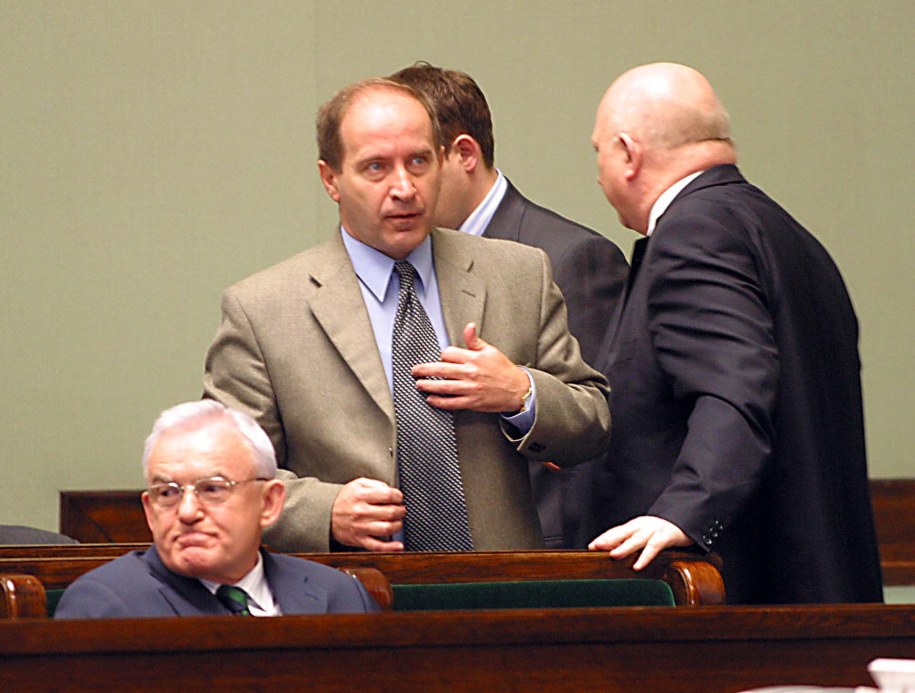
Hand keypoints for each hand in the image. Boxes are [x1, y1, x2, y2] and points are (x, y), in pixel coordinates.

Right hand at [331, 478, 405, 551]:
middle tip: (400, 510)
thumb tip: (390, 490)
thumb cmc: (344, 499)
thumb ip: (375, 484)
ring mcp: (361, 527)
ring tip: (397, 521)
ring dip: (397, 525)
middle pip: (390, 512)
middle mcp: (361, 512)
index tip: (399, 498)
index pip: (387, 495)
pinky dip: (390, 547)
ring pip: (387, 528)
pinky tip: (398, 545)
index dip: (398, 496)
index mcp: (361, 496)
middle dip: (400, 510)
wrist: (325, 515)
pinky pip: (377, 546)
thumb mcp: (357, 484)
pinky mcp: (359, 540)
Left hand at [411, 323, 529, 412]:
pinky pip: (451, 402)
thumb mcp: (491, 351)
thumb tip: (469, 326)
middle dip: (425, 370)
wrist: (517, 390)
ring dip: (428, 386)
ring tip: (419, 385)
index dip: (443, 356)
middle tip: (415, 371)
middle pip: (441, 370)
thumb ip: (475, 341)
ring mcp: (470, 388)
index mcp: (474, 358)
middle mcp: (470, 373)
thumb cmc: (504, 370)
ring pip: (444, 387)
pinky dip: (439, 402)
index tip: (442, 359)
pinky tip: (431, 400)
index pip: (449, 354)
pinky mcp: (472, 402)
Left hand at [588, 516, 691, 569]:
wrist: (686, 518)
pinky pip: (654, 547)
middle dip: (608, 539)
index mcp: (635, 525)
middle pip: (622, 532)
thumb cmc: (662, 530)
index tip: (591, 546)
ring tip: (613, 555)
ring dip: (624, 547)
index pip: (616, 531)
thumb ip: (632, 541)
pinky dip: (645, 556)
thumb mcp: (645, 534)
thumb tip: (614, 553)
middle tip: (595, 547)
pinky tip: (637, 566)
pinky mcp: (666, 536)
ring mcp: (654, 530)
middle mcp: (642, 526)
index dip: (604, 538)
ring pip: (637, 539)